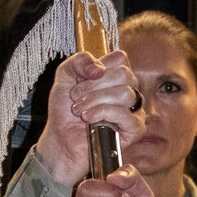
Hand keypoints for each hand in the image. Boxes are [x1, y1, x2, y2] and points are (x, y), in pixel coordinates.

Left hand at [36, 51, 144, 186]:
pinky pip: (128, 116)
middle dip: (94, 86)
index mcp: (116, 75)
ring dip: (95, 101)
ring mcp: (134, 110)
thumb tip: (99, 68)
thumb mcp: (65, 75)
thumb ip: (79, 61)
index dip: (99, 67)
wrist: (61, 138)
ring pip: (125, 94)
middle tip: (77, 98)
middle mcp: (129, 91)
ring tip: (81, 111)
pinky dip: (104, 114)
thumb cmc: (66, 109)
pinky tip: (90, 119)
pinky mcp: (135, 130)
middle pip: (124, 74)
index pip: (121, 58)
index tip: (81, 81)